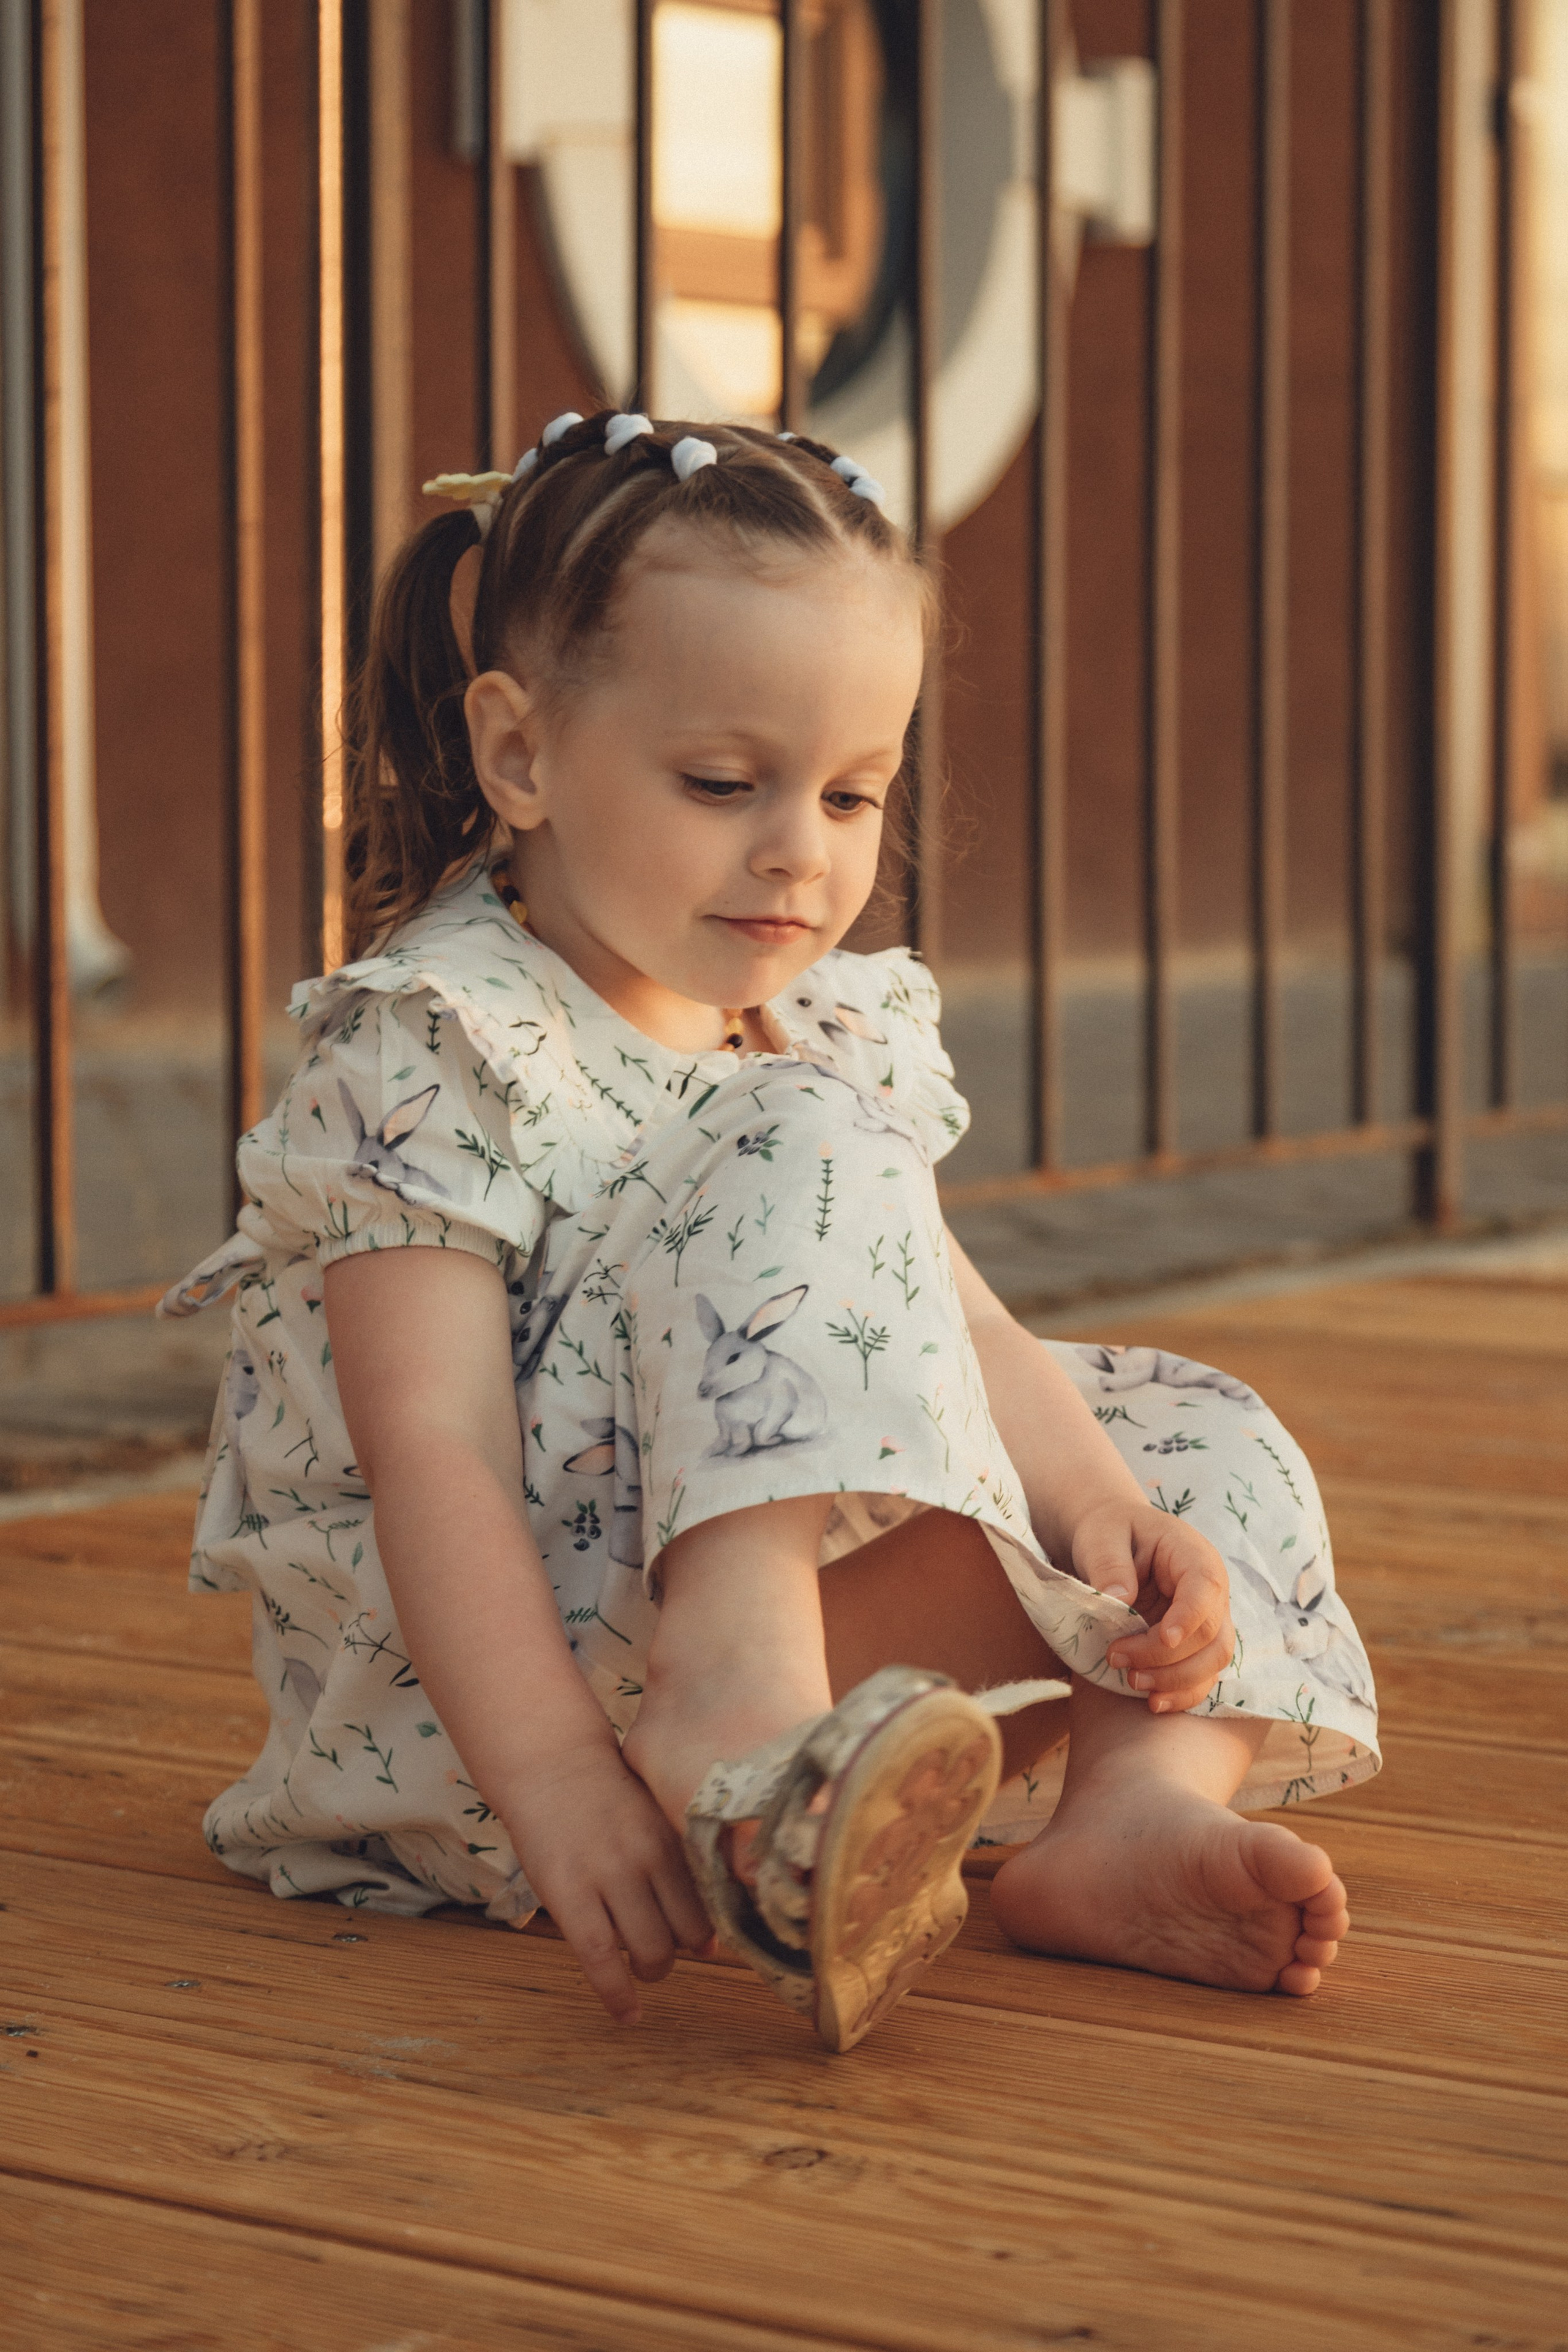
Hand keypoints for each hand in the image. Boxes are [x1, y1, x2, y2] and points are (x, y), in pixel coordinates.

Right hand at [502, 1737, 714, 2021]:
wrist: (551, 1765)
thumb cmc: (608, 1796)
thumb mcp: (656, 1814)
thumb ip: (682, 1863)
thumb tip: (709, 1939)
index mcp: (672, 1836)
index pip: (711, 1903)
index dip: (712, 1931)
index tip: (707, 1941)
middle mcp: (647, 1857)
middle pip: (687, 1934)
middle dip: (682, 1953)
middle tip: (666, 1949)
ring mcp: (607, 1875)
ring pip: (650, 1951)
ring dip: (652, 1971)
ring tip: (643, 1966)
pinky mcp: (568, 1894)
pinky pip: (601, 1958)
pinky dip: (618, 1995)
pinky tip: (628, 2014)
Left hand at [1070, 1498, 1234, 1713]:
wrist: (1112, 1540)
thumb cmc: (1109, 1532)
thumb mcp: (1102, 1537)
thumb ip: (1110, 1565)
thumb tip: (1119, 1600)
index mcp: (1194, 1556)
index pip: (1205, 1589)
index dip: (1189, 1617)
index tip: (1165, 1638)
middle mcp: (1211, 1592)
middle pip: (1210, 1634)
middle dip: (1165, 1656)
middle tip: (1116, 1658)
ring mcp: (1207, 1621)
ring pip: (1213, 1661)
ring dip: (1175, 1680)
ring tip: (1131, 1682)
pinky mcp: (1195, 1645)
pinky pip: (1202, 1676)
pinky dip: (1182, 1694)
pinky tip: (1153, 1703)